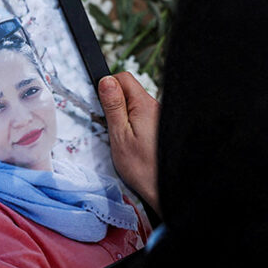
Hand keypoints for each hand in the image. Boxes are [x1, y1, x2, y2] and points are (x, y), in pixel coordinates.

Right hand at [99, 72, 159, 214]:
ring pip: (135, 105)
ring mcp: (159, 116)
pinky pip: (143, 117)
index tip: (101, 105)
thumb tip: (106, 81)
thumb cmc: (142, 168)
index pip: (123, 78)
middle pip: (129, 91)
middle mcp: (155, 106)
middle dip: (115, 104)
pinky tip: (133, 143)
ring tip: (123, 138)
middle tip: (111, 126)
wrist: (165, 188)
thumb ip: (113, 107)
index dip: (108, 87)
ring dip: (124, 116)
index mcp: (144, 105)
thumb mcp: (119, 136)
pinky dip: (133, 125)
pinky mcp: (161, 126)